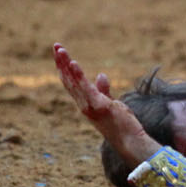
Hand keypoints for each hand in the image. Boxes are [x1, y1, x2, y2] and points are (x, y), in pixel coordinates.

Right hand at [52, 43, 158, 165]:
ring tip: (61, 50)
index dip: (64, 68)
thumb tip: (101, 75)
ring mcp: (89, 106)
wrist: (129, 140)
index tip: (60, 53)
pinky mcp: (98, 106)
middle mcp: (83, 104)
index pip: (71, 83)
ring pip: (73, 82)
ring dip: (66, 65)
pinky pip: (85, 88)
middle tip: (56, 46)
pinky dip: (78, 75)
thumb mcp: (111, 103)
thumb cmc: (121, 124)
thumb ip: (104, 90)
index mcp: (85, 103)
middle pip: (68, 80)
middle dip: (61, 63)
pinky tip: (73, 63)